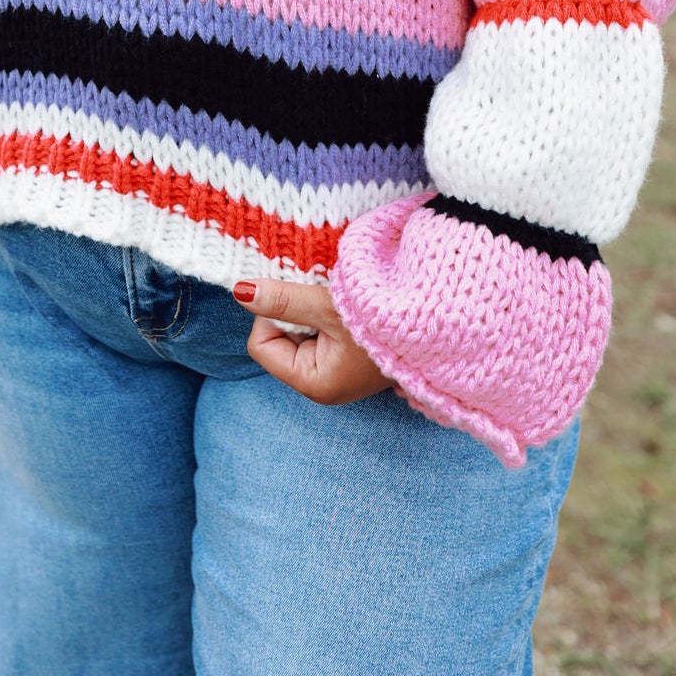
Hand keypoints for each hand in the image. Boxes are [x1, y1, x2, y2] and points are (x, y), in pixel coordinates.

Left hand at [234, 278, 400, 404]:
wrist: (436, 323)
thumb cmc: (384, 322)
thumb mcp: (327, 308)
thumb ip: (282, 301)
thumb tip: (240, 291)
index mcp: (313, 384)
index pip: (261, 345)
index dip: (273, 315)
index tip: (302, 298)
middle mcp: (320, 382)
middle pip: (277, 337)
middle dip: (292, 312)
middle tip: (323, 298)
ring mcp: (334, 369)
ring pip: (296, 330)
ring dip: (308, 308)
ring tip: (338, 303)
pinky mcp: (346, 355)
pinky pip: (316, 329)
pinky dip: (322, 311)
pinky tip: (344, 307)